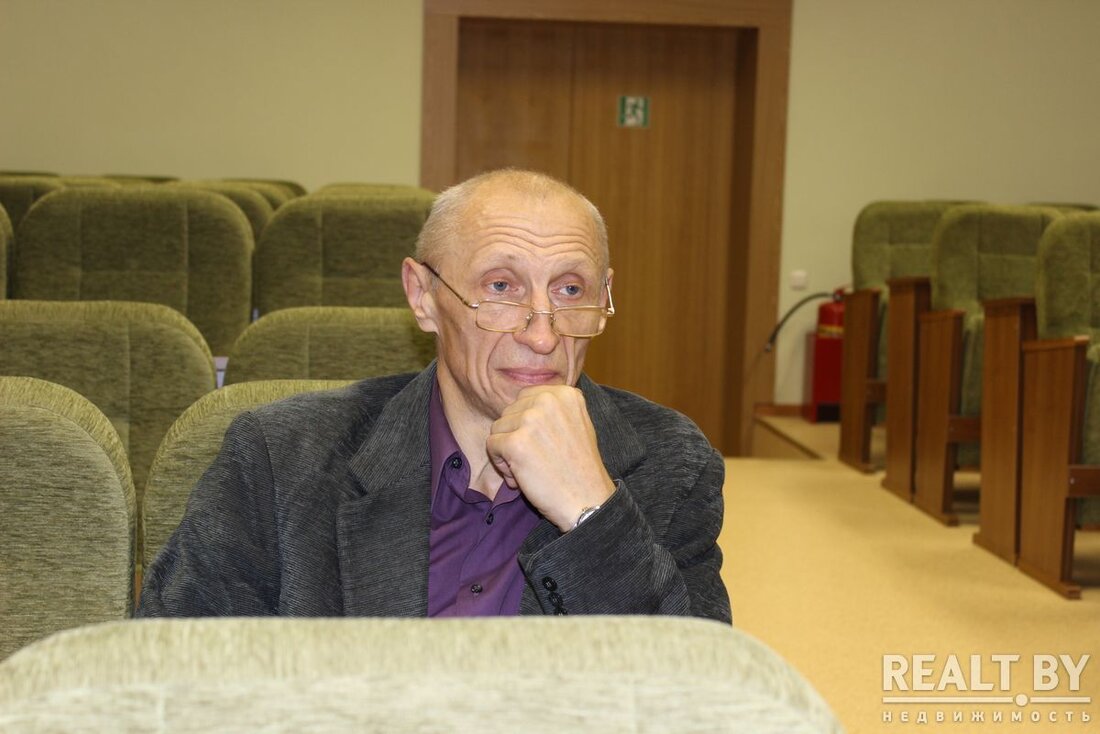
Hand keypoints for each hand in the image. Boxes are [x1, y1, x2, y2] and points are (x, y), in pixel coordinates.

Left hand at [486, 385, 615, 531]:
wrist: (587, 500)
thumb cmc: (580, 468)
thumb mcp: (578, 424)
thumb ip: (554, 410)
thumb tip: (520, 406)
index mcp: (565, 393)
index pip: (524, 398)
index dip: (526, 423)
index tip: (542, 443)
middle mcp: (548, 400)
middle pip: (509, 412)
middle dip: (515, 436)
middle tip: (535, 459)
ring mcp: (531, 420)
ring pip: (498, 428)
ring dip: (507, 451)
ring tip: (529, 469)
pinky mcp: (516, 443)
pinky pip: (492, 446)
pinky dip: (501, 465)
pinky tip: (521, 477)